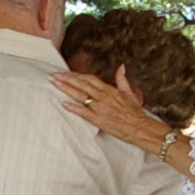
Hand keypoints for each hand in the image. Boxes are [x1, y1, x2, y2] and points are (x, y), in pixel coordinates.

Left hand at [55, 70, 169, 153]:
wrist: (139, 127)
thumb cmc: (135, 113)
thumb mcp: (130, 93)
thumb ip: (122, 79)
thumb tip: (121, 67)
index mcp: (110, 90)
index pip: (90, 79)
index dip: (77, 75)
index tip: (66, 72)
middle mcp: (104, 97)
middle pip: (82, 85)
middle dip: (68, 79)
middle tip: (55, 75)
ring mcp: (100, 108)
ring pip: (81, 96)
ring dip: (67, 89)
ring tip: (56, 84)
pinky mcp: (99, 120)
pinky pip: (83, 112)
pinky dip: (73, 108)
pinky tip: (64, 103)